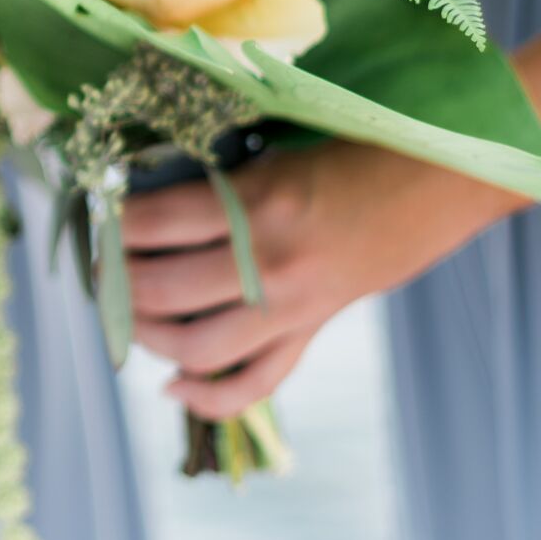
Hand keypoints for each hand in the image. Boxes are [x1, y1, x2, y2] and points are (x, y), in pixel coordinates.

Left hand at [123, 143, 511, 418]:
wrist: (447, 178)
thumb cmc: (362, 144)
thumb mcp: (283, 146)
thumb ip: (223, 176)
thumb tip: (147, 191)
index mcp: (259, 202)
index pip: (154, 222)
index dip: (111, 221)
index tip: (93, 210)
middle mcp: (270, 263)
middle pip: (163, 289)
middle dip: (113, 281)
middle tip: (94, 266)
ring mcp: (294, 305)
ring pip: (197, 347)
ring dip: (146, 335)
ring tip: (122, 313)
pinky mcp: (314, 327)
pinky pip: (256, 381)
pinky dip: (208, 395)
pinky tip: (170, 384)